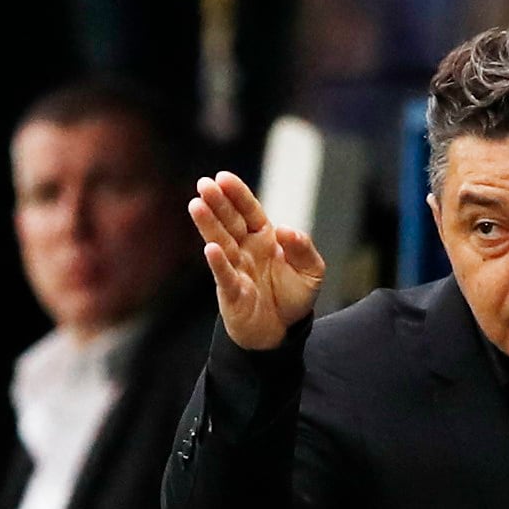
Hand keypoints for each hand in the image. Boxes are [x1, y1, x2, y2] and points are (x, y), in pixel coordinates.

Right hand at [188, 171, 325, 352]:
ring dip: (209, 225)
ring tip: (197, 205)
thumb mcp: (311, 271)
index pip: (249, 211)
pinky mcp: (232, 292)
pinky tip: (211, 248)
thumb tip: (286, 230)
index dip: (237, 194)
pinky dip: (218, 263)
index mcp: (263, 237)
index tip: (223, 177)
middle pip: (230, 221)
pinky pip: (224, 275)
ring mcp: (235, 268)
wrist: (281, 330)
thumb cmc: (292, 296)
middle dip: (218, 202)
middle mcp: (245, 249)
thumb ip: (303, 248)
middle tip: (204, 184)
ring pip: (221, 242)